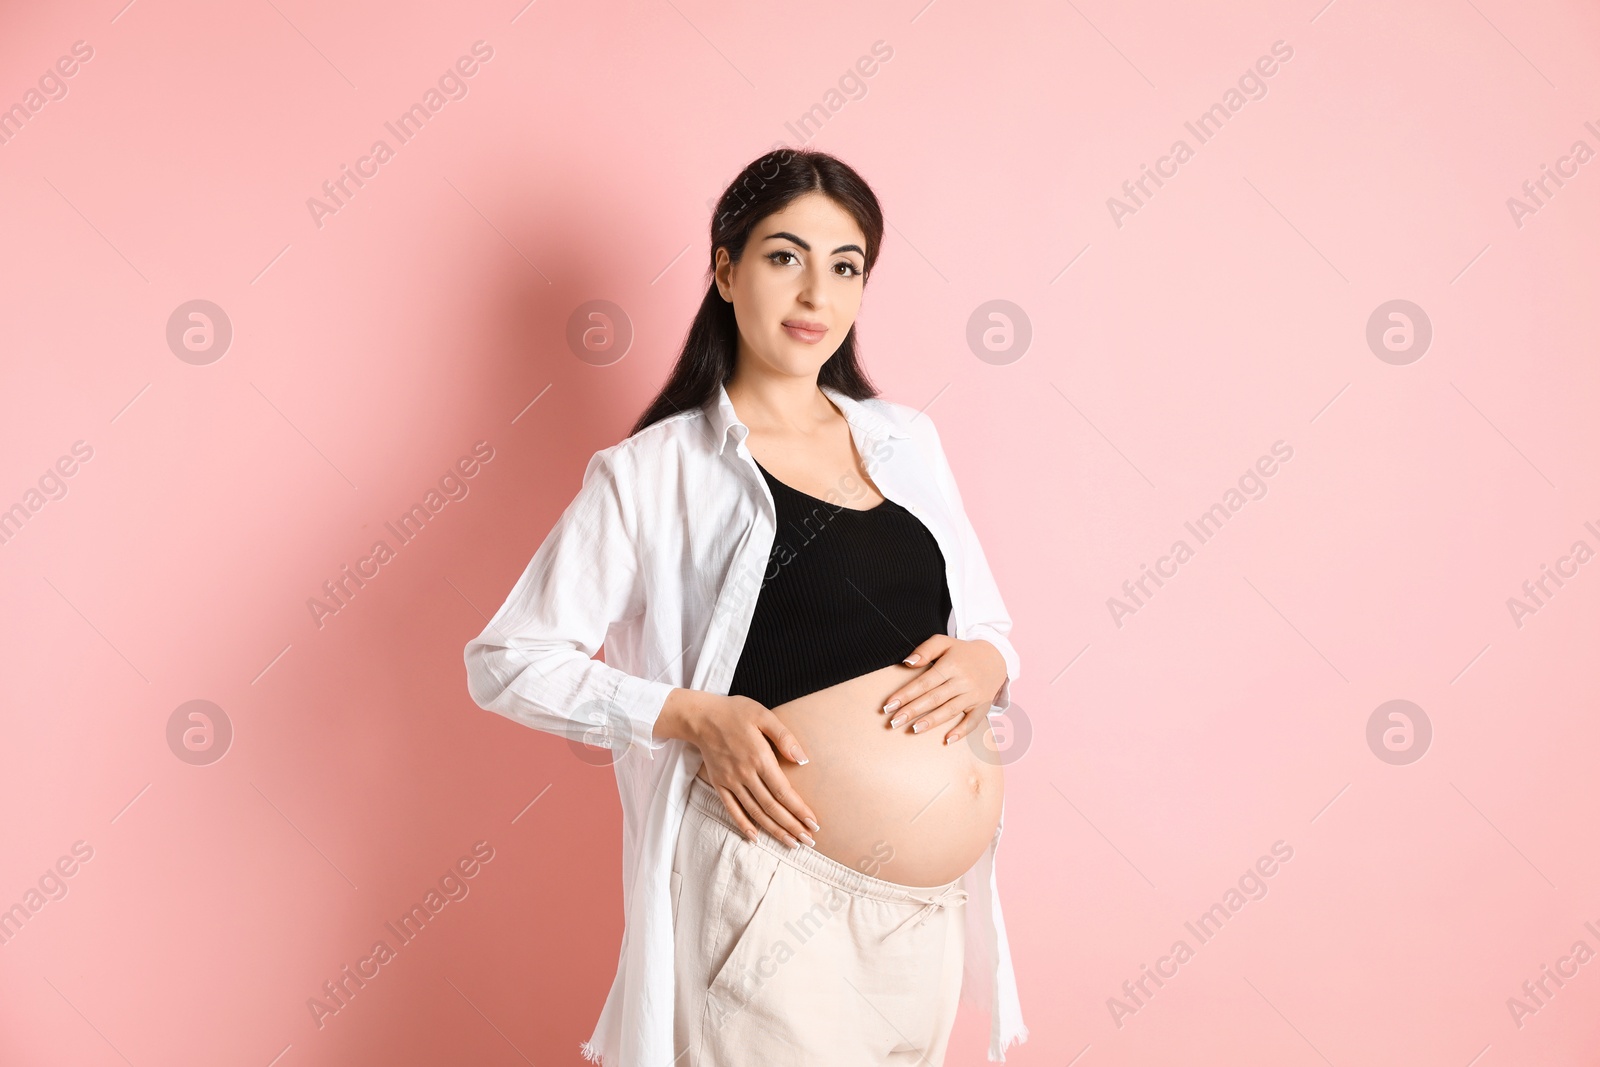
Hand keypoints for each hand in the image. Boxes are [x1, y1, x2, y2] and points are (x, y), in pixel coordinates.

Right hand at [660, 690, 820, 848]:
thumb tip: (803, 759)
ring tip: (790, 843)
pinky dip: (743, 825)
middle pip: (771, 807)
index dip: (799, 810)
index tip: (813, 824)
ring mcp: (731, 781)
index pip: (783, 792)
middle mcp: (745, 774)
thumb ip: (784, 737)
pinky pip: (731, 809)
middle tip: (808, 841)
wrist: (701, 717)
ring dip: (774, 830)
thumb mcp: (763, 715)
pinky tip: (755, 838)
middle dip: (792, 826)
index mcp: (760, 758)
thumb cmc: (736, 713)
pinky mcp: (719, 784)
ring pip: (754, 812)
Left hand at [881, 635, 1006, 745]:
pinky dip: (962, 731)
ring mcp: (974, 694)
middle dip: (912, 711)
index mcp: (952, 664)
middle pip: (934, 698)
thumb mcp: (944, 642)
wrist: (995, 658)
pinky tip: (948, 740)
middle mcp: (964, 680)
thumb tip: (908, 663)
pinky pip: (973, 721)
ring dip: (931, 721)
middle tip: (893, 722)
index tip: (888, 705)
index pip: (924, 682)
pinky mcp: (983, 705)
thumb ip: (925, 650)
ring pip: (950, 710)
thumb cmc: (962, 652)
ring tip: (913, 730)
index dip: (905, 694)